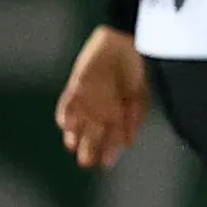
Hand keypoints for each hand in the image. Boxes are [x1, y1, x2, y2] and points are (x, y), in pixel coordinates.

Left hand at [54, 26, 145, 170]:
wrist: (122, 42)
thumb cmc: (135, 67)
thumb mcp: (140, 95)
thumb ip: (134, 118)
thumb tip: (129, 142)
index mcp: (120, 114)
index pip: (113, 139)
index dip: (109, 152)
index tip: (105, 164)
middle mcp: (102, 111)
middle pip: (92, 136)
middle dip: (88, 149)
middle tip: (86, 161)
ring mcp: (87, 101)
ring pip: (77, 125)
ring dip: (74, 135)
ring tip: (73, 144)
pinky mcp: (75, 89)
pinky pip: (66, 106)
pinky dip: (66, 116)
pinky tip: (67, 126)